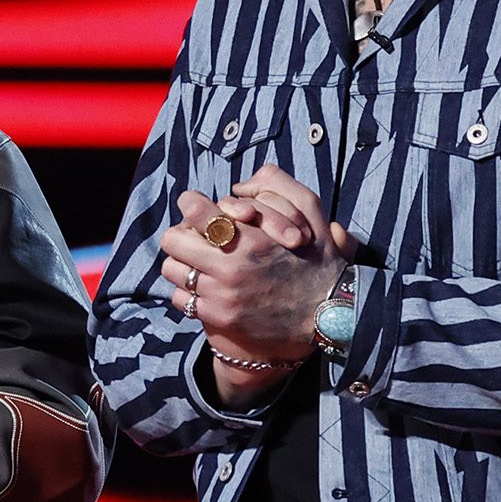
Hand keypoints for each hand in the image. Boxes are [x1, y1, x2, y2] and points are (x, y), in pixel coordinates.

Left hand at [155, 167, 357, 403]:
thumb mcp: (310, 213)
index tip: (198, 210)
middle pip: (172, 240)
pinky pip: (179, 299)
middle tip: (197, 239)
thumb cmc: (317, 259)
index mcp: (251, 238)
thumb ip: (278, 186)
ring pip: (172, 270)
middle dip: (183, 235)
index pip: (194, 211)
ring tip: (200, 263)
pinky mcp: (219, 318)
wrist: (328, 313)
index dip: (192, 205)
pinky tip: (205, 287)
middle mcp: (231, 267)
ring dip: (183, 263)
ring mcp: (222, 295)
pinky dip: (187, 292)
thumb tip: (239, 183)